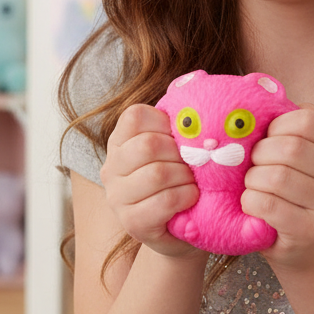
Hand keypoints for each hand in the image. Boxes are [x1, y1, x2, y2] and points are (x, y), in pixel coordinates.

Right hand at [100, 104, 200, 258]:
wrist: (184, 227)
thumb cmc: (183, 179)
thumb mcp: (178, 147)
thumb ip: (179, 122)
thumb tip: (201, 85)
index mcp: (120, 141)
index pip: (135, 116)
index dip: (166, 124)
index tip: (181, 139)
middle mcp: (111, 167)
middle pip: (147, 145)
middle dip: (180, 154)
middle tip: (193, 165)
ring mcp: (117, 197)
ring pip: (156, 174)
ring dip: (185, 178)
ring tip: (194, 183)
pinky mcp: (131, 222)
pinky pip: (163, 202)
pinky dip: (185, 197)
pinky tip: (191, 199)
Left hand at [242, 105, 313, 268]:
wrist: (304, 248)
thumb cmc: (291, 194)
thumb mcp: (298, 158)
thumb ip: (287, 128)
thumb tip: (258, 90)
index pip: (308, 119)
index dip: (277, 126)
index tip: (266, 140)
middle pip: (290, 148)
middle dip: (259, 155)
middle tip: (252, 167)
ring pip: (276, 176)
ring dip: (252, 181)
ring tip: (252, 187)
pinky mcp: (311, 231)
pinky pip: (269, 205)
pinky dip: (250, 201)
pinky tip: (251, 205)